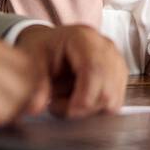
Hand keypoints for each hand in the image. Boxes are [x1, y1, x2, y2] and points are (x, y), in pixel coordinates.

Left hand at [13, 24, 127, 117]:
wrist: (48, 45)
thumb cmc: (41, 51)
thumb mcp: (30, 62)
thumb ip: (34, 84)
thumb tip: (37, 106)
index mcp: (82, 37)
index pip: (95, 71)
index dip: (83, 98)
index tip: (67, 112)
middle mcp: (104, 45)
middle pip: (107, 89)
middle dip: (84, 107)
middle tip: (59, 106)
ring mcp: (115, 59)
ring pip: (113, 98)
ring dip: (90, 109)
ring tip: (68, 101)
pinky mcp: (119, 73)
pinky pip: (115, 101)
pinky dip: (97, 108)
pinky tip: (80, 99)